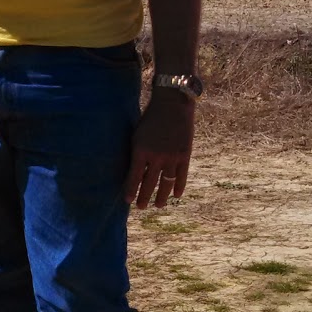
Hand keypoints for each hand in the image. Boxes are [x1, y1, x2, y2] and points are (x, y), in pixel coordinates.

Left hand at [124, 91, 194, 209]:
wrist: (172, 104)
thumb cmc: (151, 118)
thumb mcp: (138, 134)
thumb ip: (137, 153)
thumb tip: (135, 173)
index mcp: (140, 150)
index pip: (134, 177)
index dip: (130, 190)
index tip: (127, 201)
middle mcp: (156, 156)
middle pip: (149, 183)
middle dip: (144, 197)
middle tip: (141, 207)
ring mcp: (172, 157)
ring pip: (166, 183)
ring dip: (161, 196)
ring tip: (158, 205)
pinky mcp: (185, 155)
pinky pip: (182, 176)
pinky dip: (179, 187)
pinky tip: (176, 196)